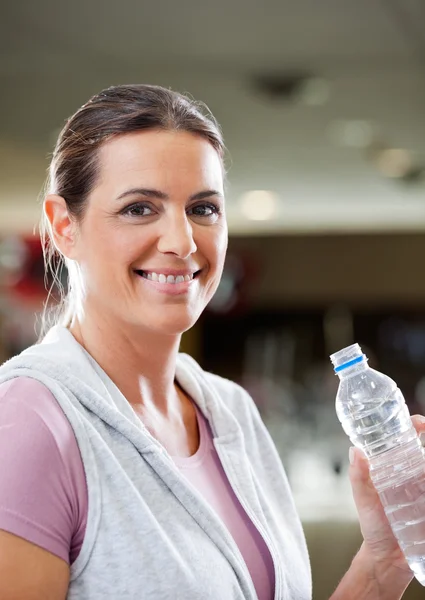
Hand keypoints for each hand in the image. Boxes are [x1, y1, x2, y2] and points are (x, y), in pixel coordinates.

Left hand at [348, 415, 424, 589]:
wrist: (387, 559)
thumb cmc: (374, 526)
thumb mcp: (364, 500)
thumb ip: (359, 477)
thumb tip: (355, 450)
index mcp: (394, 468)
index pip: (406, 440)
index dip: (414, 427)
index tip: (420, 422)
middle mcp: (413, 475)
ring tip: (423, 472)